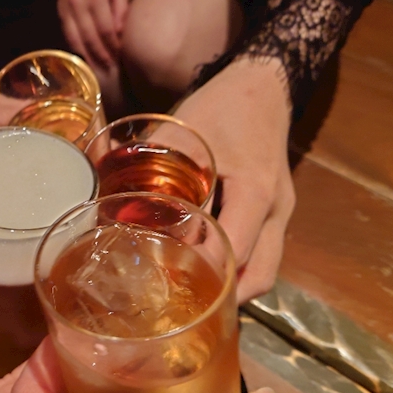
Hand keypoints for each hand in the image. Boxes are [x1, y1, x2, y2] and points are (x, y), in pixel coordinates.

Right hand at [58, 0, 127, 67]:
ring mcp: (68, 11)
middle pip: (91, 36)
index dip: (113, 44)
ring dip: (89, 56)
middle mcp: (80, 4)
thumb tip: (120, 32)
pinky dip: (77, 49)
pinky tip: (85, 59)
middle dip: (101, 54)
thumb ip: (121, 8)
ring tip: (99, 67)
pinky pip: (69, 37)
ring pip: (77, 39)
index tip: (119, 54)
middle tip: (110, 66)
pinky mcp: (61, 16)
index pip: (106, 28)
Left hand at [171, 60, 294, 302]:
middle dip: (223, 297)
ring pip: (266, 269)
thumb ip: (152, 166)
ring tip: (192, 297)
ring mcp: (282, 213)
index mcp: (255, 190)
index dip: (203, 269)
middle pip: (260, 275)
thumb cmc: (222, 107)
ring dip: (233, 287)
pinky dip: (239, 268)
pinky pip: (264, 253)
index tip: (168, 283)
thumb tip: (110, 199)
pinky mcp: (277, 211)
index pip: (234, 247)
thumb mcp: (182, 131)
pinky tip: (206, 268)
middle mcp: (277, 209)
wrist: (264, 85)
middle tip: (182, 308)